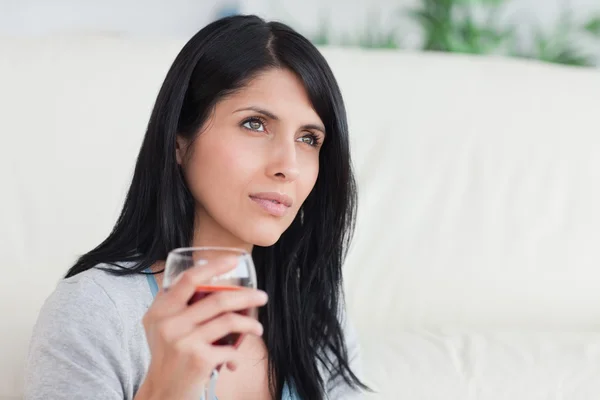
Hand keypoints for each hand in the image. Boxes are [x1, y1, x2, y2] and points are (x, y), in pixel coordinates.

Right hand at [135, 258, 267, 399]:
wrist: (161, 393)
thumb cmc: (167, 356)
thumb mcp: (159, 326)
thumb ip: (173, 302)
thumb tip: (202, 272)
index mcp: (161, 310)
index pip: (189, 279)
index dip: (214, 267)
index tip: (234, 260)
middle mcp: (170, 323)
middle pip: (218, 299)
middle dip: (247, 297)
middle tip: (262, 297)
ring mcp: (184, 342)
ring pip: (229, 321)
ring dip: (250, 325)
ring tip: (257, 329)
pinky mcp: (199, 360)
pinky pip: (229, 349)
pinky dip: (236, 355)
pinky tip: (235, 360)